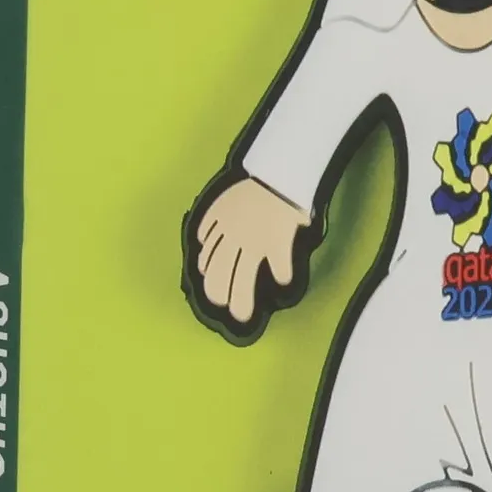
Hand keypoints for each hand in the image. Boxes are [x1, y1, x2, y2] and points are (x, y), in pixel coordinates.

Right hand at [195, 174, 308, 324]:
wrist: (278, 173)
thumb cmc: (289, 208)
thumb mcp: (289, 240)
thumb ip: (282, 263)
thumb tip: (282, 283)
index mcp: (252, 250)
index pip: (242, 283)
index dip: (241, 302)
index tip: (241, 317)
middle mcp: (233, 240)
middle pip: (221, 271)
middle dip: (220, 292)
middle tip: (219, 305)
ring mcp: (224, 222)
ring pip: (210, 251)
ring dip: (208, 269)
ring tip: (206, 280)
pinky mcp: (220, 206)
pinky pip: (207, 226)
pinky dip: (204, 239)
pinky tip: (202, 245)